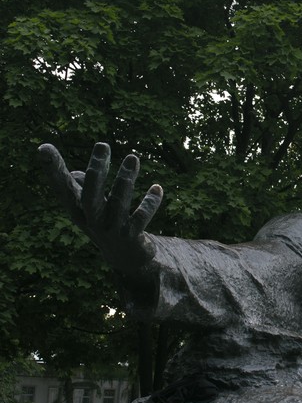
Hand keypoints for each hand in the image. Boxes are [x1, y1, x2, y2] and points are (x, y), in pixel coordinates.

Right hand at [38, 142, 162, 273]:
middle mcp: (92, 220)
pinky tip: (157, 188)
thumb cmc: (105, 222)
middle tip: (102, 145)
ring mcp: (112, 229)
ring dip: (125, 179)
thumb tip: (78, 173)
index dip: (52, 169)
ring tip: (132, 158)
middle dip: (96, 170)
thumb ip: (84, 186)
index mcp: (77, 209)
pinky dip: (150, 202)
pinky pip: (141, 217)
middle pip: (90, 195)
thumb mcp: (92, 205)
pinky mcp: (131, 236)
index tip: (43, 147)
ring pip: (118, 202)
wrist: (125, 258)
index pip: (62, 187)